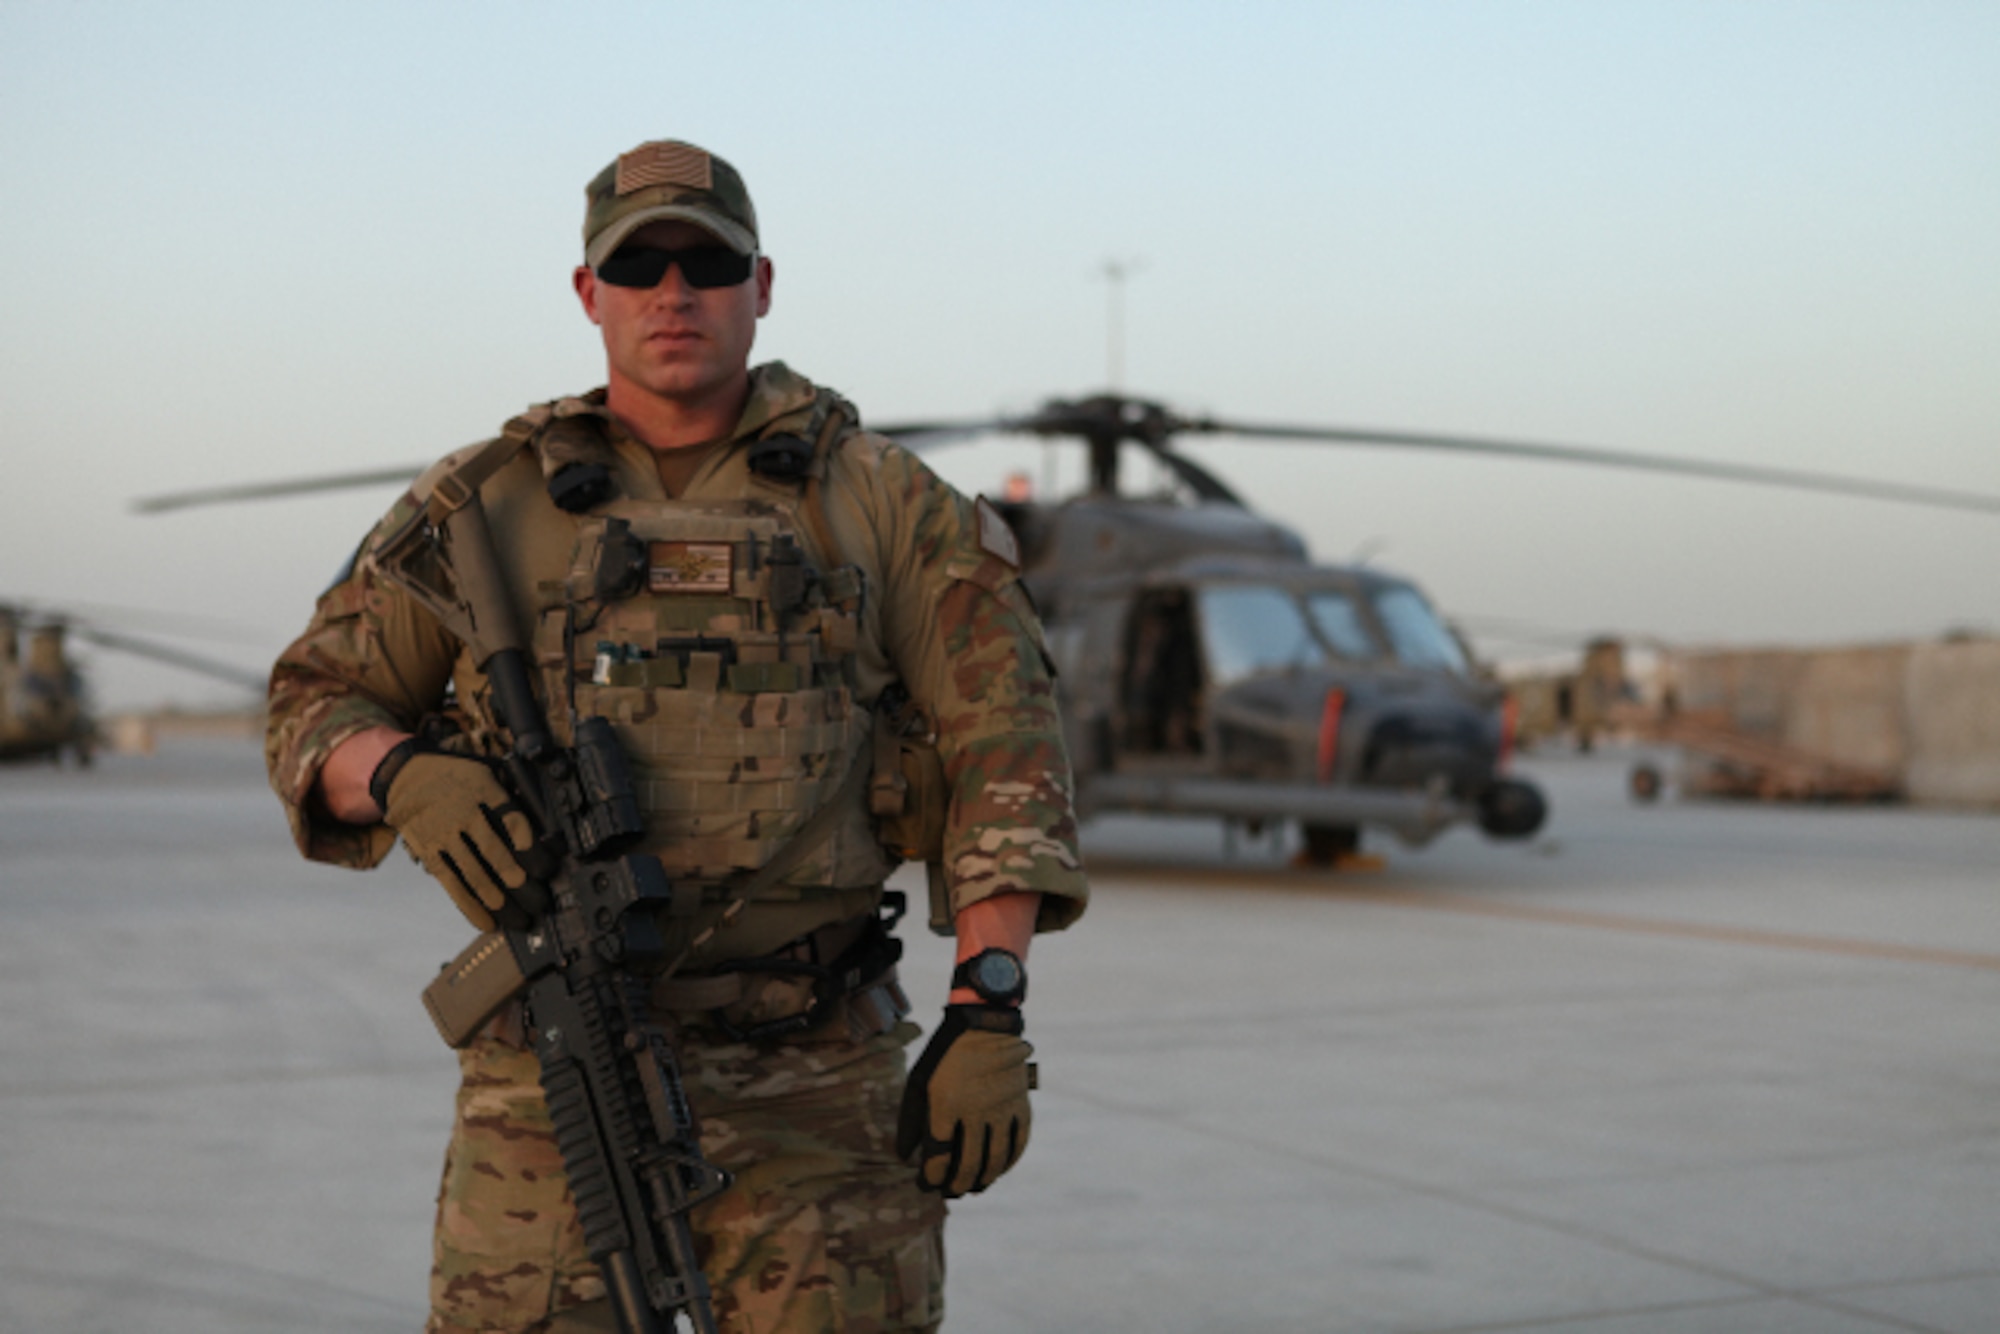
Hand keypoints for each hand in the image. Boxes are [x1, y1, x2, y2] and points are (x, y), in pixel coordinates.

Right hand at [380, 752, 534, 929]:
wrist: (407, 773)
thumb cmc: (458, 775)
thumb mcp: (487, 770)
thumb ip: (511, 791)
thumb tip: (541, 822)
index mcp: (483, 789)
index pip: (512, 819)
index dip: (529, 844)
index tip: (545, 866)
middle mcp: (462, 813)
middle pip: (494, 851)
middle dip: (518, 880)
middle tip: (539, 902)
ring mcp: (443, 834)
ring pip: (473, 873)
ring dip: (498, 900)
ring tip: (519, 919)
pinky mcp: (429, 852)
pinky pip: (451, 883)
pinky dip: (469, 906)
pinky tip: (487, 922)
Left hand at [897, 1005, 1033, 1196]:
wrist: (984, 1024)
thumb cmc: (945, 1055)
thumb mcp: (919, 1082)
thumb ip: (910, 1121)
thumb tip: (906, 1157)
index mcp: (945, 1105)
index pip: (938, 1157)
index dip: (931, 1177)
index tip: (925, 1183)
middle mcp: (975, 1111)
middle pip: (968, 1165)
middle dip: (956, 1186)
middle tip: (949, 1192)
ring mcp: (1002, 1109)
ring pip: (995, 1160)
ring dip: (983, 1180)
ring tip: (973, 1187)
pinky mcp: (1020, 1105)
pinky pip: (1018, 1143)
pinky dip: (1009, 1162)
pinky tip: (998, 1170)